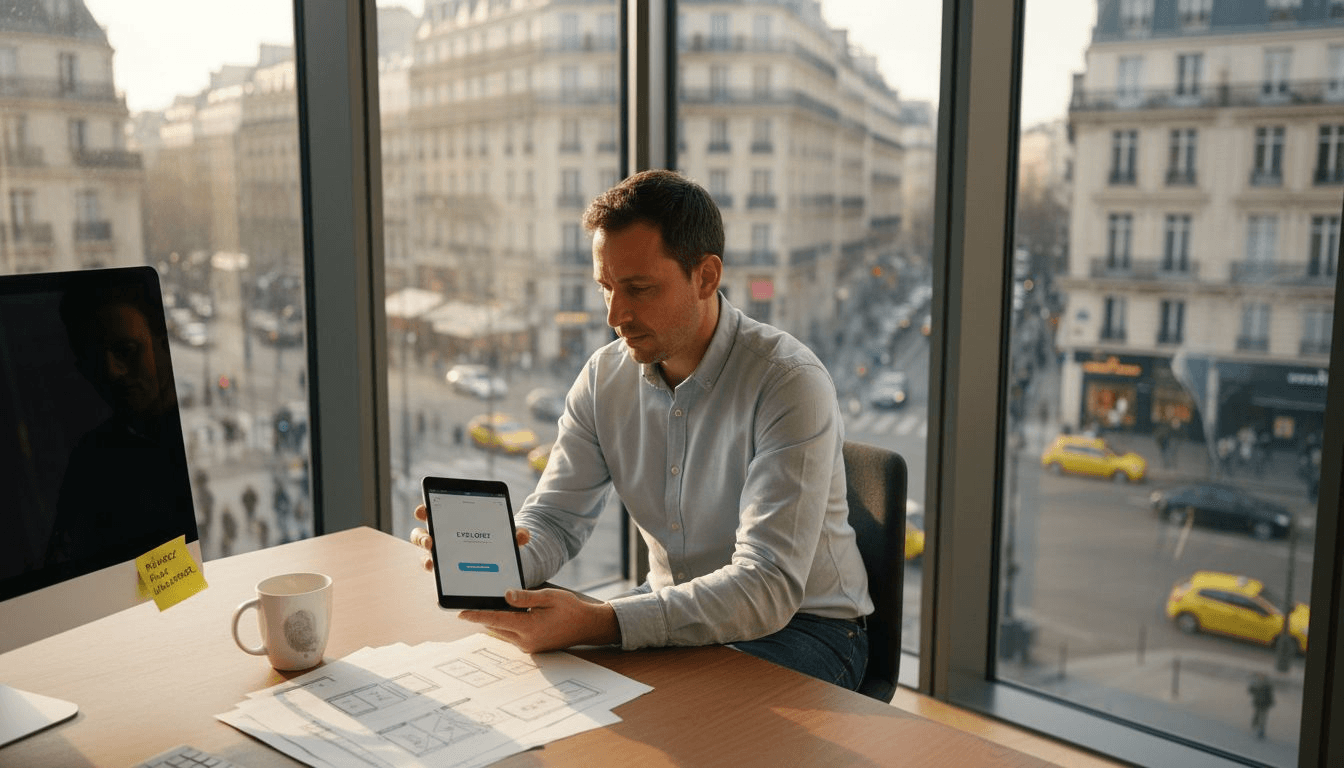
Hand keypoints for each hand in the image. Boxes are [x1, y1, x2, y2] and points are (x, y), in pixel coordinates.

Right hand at [410, 504, 529, 571]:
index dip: (424, 511)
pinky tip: (449, 582)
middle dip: (422, 537)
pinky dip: (441, 580)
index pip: (431, 513)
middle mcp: (441, 540)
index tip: (423, 510)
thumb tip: (523, 535)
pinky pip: (439, 578)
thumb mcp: (507, 535)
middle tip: (431, 541)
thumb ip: (515, 534)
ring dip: (426, 559)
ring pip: (426, 557)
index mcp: (450, 522)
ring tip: (433, 563)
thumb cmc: (497, 540)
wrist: (502, 562)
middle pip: (421, 536)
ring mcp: (442, 558)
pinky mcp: (447, 575)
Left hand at [460, 588, 620, 653]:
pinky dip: (507, 623)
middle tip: (473, 601)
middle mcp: (525, 640)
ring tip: (491, 604)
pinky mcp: (531, 646)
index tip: (460, 613)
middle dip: (484, 615)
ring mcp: (528, 646)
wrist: (587, 627)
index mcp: (529, 627)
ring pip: (503, 631)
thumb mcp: (549, 597)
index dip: (476, 615)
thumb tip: (505, 595)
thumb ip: (525, 597)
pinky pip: (512, 634)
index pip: (496, 619)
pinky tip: (510, 612)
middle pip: (496, 626)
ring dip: (497, 619)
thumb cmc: (570, 609)